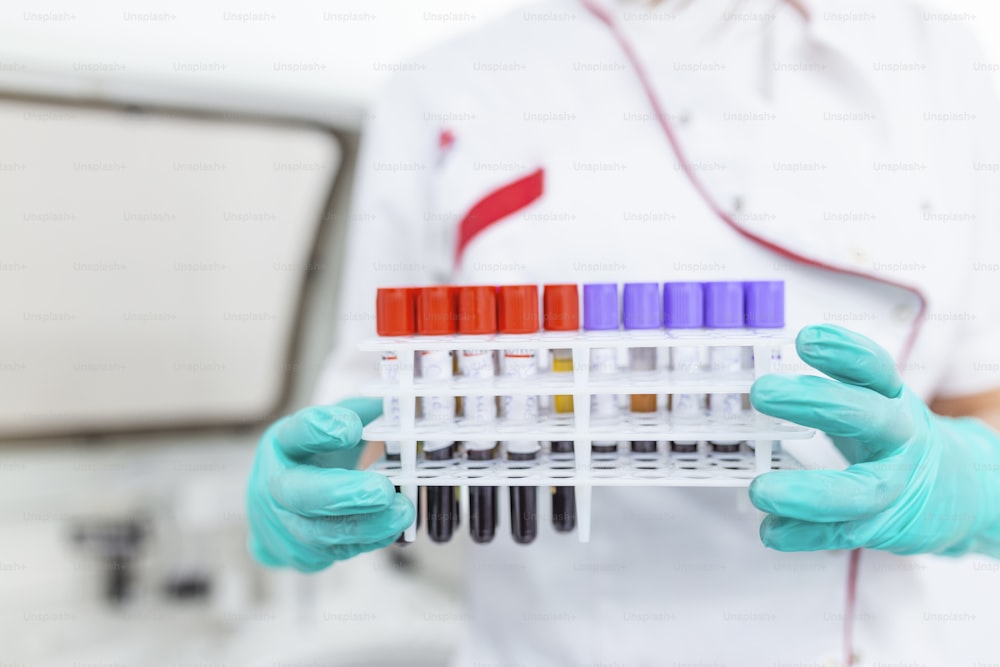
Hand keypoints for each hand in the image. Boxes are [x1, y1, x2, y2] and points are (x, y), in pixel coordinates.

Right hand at [246, 398, 414, 571]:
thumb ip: (360, 413)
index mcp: (283, 443)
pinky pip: (333, 553)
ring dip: (366, 525)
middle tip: (383, 491)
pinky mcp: (298, 555)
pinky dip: (366, 541)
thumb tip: (401, 403)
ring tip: (402, 513)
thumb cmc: (312, 459)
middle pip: (301, 493)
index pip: (297, 433)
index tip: (352, 427)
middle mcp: (275, 484)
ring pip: (320, 532)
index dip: (322, 429)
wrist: (278, 510)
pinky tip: (390, 528)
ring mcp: (282, 525)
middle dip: (344, 494)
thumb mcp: (329, 426)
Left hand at [749, 324, 999, 556]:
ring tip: (760, 491)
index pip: (874, 368)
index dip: (843, 352)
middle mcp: (898, 438)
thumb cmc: (894, 438)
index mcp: (892, 400)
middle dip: (814, 401)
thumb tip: (767, 373)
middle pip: (865, 416)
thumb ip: (832, 384)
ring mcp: (894, 484)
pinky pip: (843, 532)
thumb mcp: (874, 400)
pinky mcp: (882, 525)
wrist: (957, 490)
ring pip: (859, 490)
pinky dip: (804, 533)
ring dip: (806, 492)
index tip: (806, 339)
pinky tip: (772, 532)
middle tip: (762, 392)